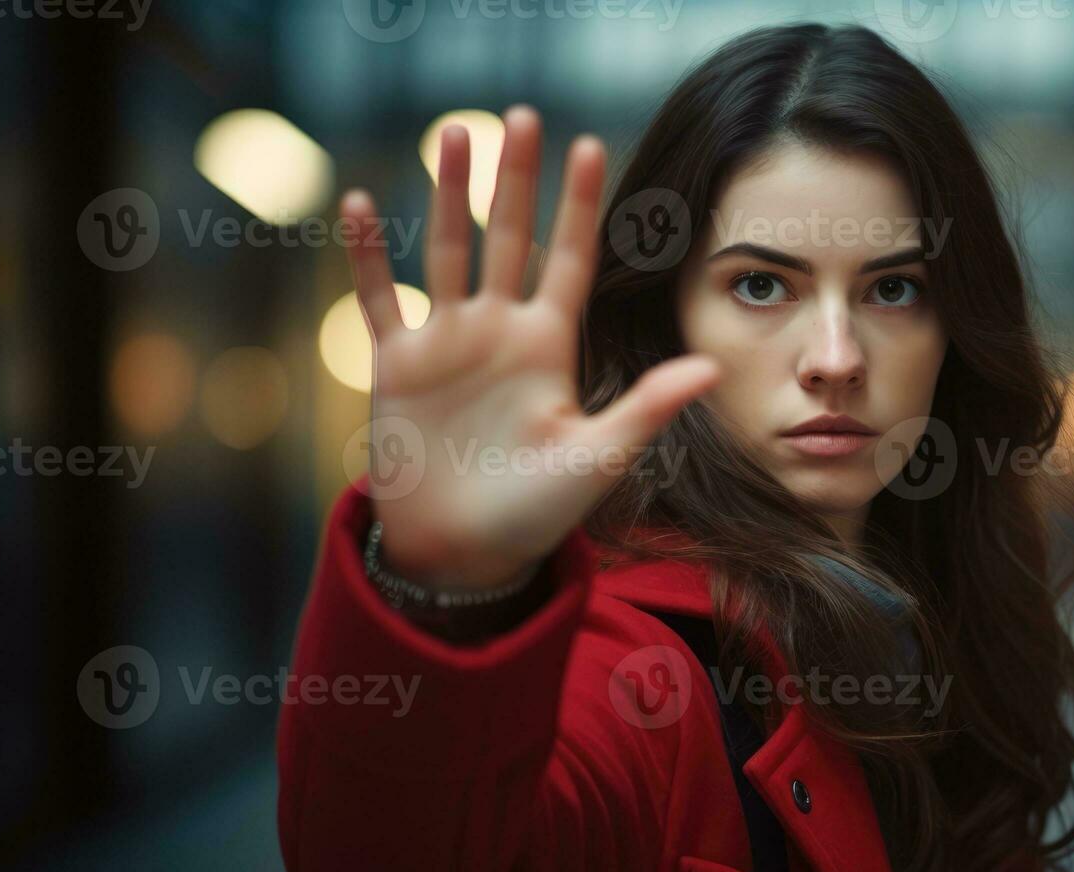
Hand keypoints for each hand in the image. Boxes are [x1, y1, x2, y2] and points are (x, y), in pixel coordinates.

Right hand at [342, 106, 718, 589]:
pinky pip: (379, 297)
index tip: (594, 144)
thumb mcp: (599, 457)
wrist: (466, 554)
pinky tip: (362, 202)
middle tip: (524, 114)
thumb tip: (710, 366)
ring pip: (448, 250)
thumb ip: (647, 406)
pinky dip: (368, 254)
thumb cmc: (538, 512)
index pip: (570, 258)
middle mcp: (501, 331)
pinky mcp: (396, 364)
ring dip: (448, 194)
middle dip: (517, 178)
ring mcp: (447, 342)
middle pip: (510, 237)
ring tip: (454, 132)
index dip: (580, 204)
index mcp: (551, 345)